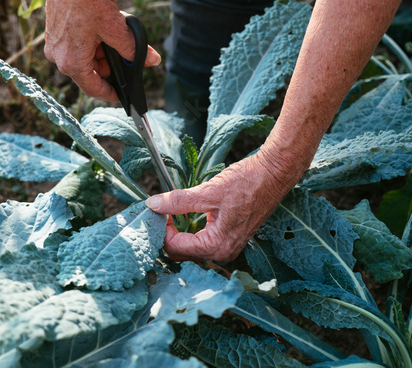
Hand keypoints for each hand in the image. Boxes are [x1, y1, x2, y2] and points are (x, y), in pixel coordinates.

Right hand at [44, 0, 160, 100]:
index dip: (111, 93)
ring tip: (114, 34)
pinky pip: (77, 46)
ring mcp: (54, 45)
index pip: (93, 88)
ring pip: (85, 58)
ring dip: (102, 52)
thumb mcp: (114, 27)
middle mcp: (59, 57)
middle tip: (125, 55)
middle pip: (90, 73)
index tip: (122, 94)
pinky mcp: (54, 33)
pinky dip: (93, 42)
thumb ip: (132, 49)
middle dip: (110, 65)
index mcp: (72, 62)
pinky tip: (103, 28)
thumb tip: (151, 61)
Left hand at [146, 151, 300, 261]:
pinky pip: (202, 241)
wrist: (274, 174)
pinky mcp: (230, 237)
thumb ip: (178, 201)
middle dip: (168, 234)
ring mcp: (228, 246)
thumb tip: (153, 204)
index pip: (175, 248)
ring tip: (171, 211)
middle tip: (162, 211)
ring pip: (191, 248)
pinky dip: (190, 230)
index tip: (159, 210)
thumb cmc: (248, 182)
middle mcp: (223, 252)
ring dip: (178, 232)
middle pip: (182, 252)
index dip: (162, 229)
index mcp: (217, 246)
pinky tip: (186, 214)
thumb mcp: (208, 191)